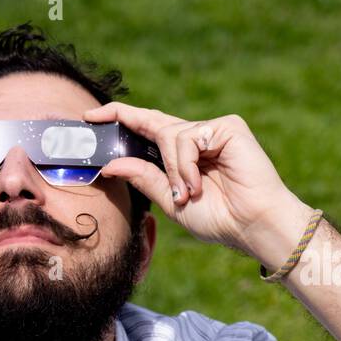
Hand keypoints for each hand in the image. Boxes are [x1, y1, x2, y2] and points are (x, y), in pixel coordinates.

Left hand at [84, 102, 314, 267]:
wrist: (250, 225)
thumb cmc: (217, 218)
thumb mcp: (169, 200)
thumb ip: (143, 178)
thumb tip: (110, 164)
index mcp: (182, 156)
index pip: (147, 127)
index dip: (121, 117)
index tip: (90, 116)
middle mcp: (196, 138)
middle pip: (154, 126)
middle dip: (130, 128)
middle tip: (101, 128)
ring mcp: (213, 130)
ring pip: (170, 135)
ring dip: (173, 169)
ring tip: (188, 192)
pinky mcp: (228, 127)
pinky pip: (189, 137)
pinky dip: (186, 163)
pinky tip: (198, 182)